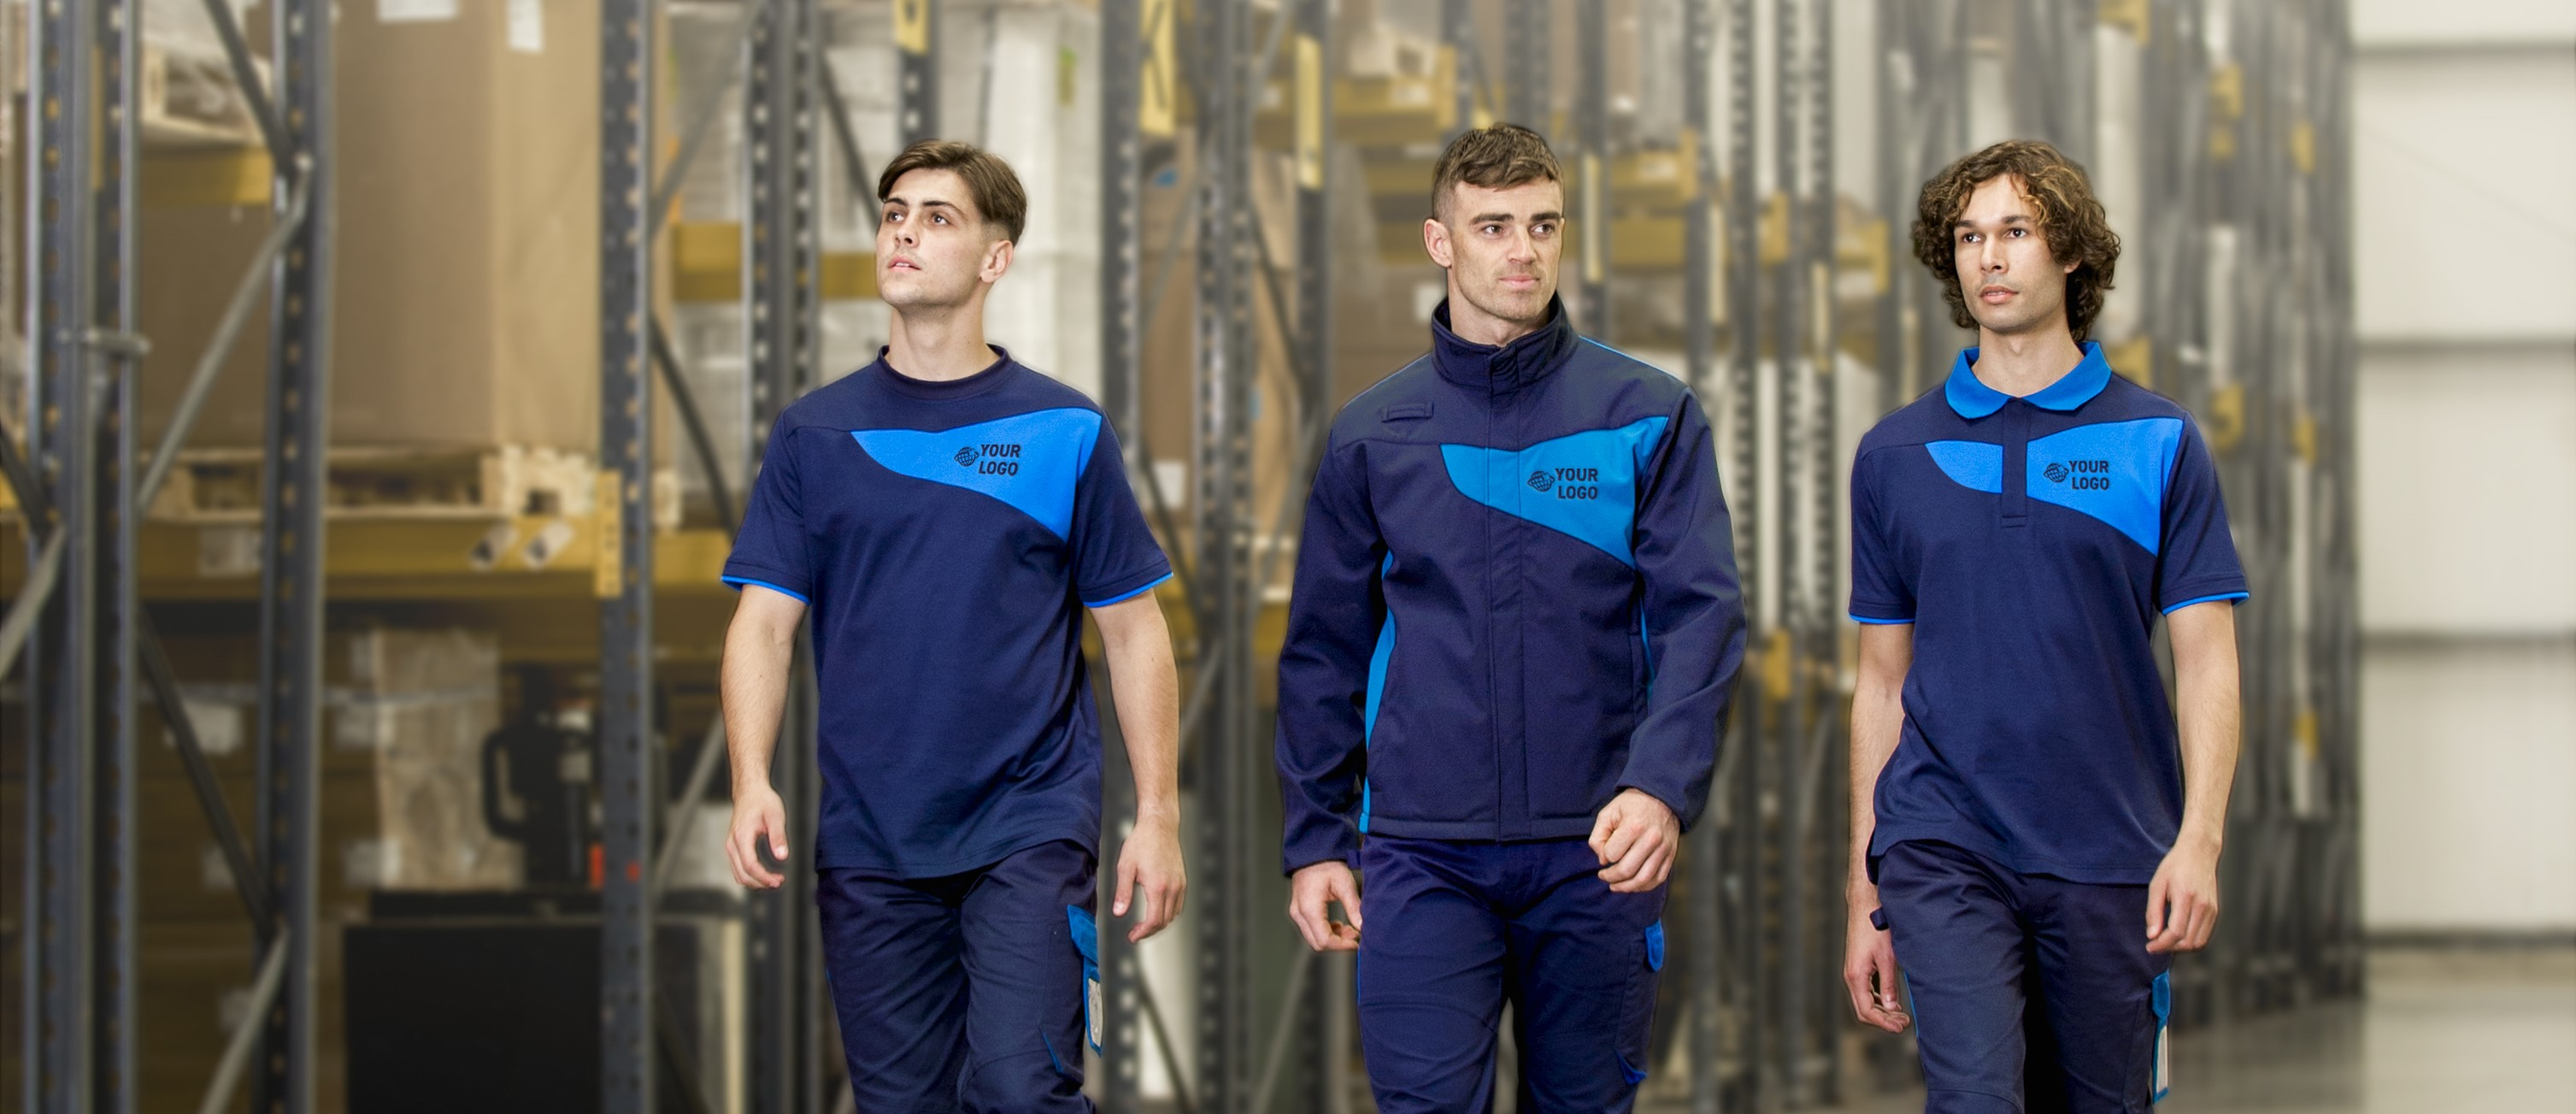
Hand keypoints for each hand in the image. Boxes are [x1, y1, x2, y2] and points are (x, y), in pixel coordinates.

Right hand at [726, 782, 788, 888]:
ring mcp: (730, 846)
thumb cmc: (763, 801)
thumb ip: (778, 837)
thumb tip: (782, 857)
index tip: (779, 880)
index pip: (750, 865)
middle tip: (779, 882)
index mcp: (741, 836)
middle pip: (742, 874)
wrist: (749, 791)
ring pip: (738, 874)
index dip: (764, 877)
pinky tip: (764, 875)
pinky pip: (738, 868)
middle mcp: (732, 844)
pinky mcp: (733, 847)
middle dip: (761, 883)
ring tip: (774, 880)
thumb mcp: (775, 816)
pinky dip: (750, 876)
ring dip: (755, 882)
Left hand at [1115, 815, 1187, 942]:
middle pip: (1165, 921)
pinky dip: (1168, 912)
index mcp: (1158, 887)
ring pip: (1173, 914)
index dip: (1142, 932)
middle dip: (1149, 931)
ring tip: (1144, 924)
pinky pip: (1178, 904)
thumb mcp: (1125, 867)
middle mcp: (1173, 888)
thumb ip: (1123, 892)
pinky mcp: (1182, 880)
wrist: (1159, 826)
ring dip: (1159, 923)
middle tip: (1134, 933)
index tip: (1132, 936)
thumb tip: (1118, 913)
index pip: (1154, 920)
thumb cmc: (1141, 843)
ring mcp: (1180, 884)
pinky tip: (1156, 909)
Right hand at [1287, 860, 1363, 951]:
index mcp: (1310, 908)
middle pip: (1317, 943)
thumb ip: (1354, 907)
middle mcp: (1300, 914)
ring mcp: (1297, 913)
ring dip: (1332, 939)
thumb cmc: (1326, 865)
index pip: (1324, 940)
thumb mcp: (1344, 884)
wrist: (1312, 855)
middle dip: (1338, 943)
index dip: (1341, 945)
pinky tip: (1338, 924)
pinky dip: (1326, 932)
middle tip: (1354, 935)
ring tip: (1349, 929)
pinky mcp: (1299, 912)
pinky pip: (1311, 931)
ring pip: (1314, 939)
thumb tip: (1362, 926)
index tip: (1356, 943)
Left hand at [1588, 789, 1679, 892]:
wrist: (1661, 797)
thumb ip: (1598, 836)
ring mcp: (1663, 849)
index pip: (1612, 854)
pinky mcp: (1671, 854)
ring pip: (1644, 879)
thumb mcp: (1608, 812)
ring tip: (1615, 886)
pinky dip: (1645, 886)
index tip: (1603, 853)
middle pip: (1627, 870)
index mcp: (1633, 827)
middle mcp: (1651, 839)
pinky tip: (1633, 885)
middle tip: (1604, 876)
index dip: (1604, 856)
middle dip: (1611, 877)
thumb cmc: (1632, 804)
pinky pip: (1659, 878)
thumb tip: (1603, 859)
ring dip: (1626, 887)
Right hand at [1843, 904, 1910, 1031]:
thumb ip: (1888, 985)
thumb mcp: (1888, 958)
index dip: (1884, 1023)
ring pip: (1864, 1002)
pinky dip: (1878, 1000)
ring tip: (1902, 1014)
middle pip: (1864, 1010)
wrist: (1865, 905)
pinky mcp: (1857, 967)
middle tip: (1905, 1022)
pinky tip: (1892, 1001)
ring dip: (1882, 1011)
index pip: (1867, 1011)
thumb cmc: (1876, 928)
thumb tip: (1891, 1007)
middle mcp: (1851, 976)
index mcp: (1856, 976)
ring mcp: (1853, 972)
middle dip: (1884, 1020)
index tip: (1900, 1028)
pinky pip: (1865, 991)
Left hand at [2146, 836, 2221, 953]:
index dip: (2161, 944)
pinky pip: (2205, 935)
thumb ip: (2153, 911)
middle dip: (2169, 948)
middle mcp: (2202, 906)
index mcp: (2186, 897)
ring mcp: (2212, 910)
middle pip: (2188, 941)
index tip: (2150, 947)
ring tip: (2165, 942)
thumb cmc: (2175, 866)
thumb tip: (2151, 935)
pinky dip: (2191, 941)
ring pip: (2199, 942)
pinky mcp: (2215, 911)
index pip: (2176, 932)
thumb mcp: (2157, 885)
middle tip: (2155, 945)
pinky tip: (2178, 936)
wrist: (2199, 852)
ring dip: (2180, 948)